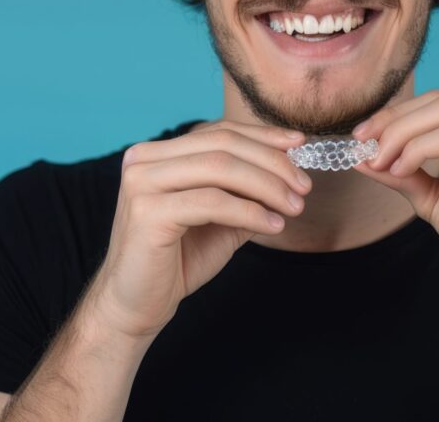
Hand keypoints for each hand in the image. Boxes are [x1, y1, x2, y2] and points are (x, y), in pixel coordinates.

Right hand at [86, 121, 310, 340]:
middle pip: (223, 145)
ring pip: (221, 168)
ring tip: (295, 206)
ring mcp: (142, 182)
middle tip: (304, 186)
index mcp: (159, 153)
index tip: (299, 144)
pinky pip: (213, 202)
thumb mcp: (220, 216)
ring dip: (267, 186)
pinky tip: (273, 225)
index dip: (263, 136)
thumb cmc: (177, 260)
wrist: (135, 306)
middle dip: (272, 162)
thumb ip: (246, 190)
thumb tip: (290, 170)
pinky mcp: (147, 212)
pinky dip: (251, 212)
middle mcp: (145, 159)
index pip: (220, 131)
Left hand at [351, 90, 438, 299]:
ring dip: (402, 135)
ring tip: (380, 162)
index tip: (362, 136)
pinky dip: (420, 148)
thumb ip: (402, 173)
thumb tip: (360, 156)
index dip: (396, 114)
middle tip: (362, 144)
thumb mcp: (432, 196)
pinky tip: (401, 169)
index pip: (438, 103)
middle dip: (393, 120)